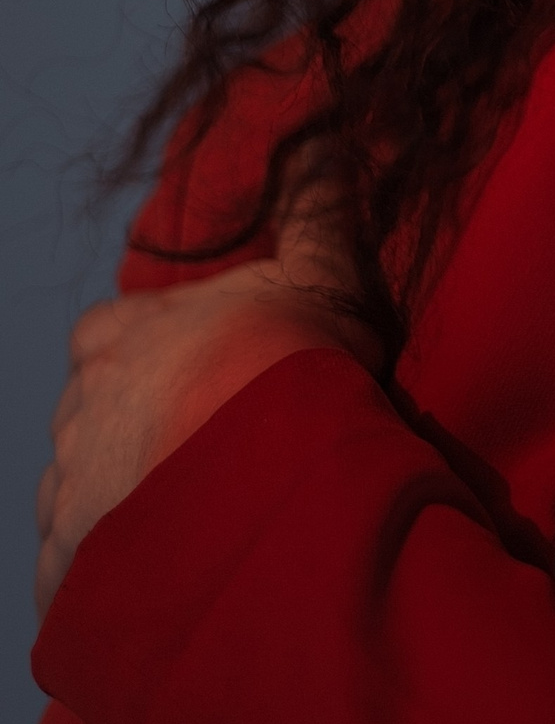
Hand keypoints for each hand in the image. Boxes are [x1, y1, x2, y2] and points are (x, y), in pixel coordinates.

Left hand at [36, 192, 372, 623]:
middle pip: (91, 424)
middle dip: (135, 441)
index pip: (106, 341)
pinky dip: (119, 582)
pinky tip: (174, 588)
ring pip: (83, 502)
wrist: (266, 480)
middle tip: (209, 463)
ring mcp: (66, 500)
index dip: (152, 360)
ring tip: (199, 534)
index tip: (202, 381)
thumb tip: (319, 135)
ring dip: (126, 512)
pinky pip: (83, 580)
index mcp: (111, 339)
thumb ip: (313, 213)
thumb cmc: (284, 366)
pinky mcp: (71, 577)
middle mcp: (72, 415)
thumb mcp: (319, 278)